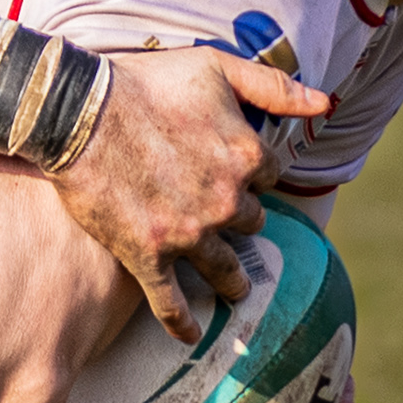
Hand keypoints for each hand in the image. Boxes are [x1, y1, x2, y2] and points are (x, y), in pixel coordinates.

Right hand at [51, 48, 328, 340]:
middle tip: (221, 222)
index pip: (269, 177)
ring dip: (232, 280)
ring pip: (226, 270)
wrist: (77, 112)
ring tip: (234, 289)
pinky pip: (171, 301)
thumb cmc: (144, 81)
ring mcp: (188, 234)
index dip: (250, 175)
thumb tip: (326, 103)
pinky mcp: (148, 255)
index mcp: (246, 156)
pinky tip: (192, 334)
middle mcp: (226, 200)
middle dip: (238, 221)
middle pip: (250, 223)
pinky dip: (182, 321)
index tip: (233, 175)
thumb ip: (275, 87)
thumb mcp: (216, 67)